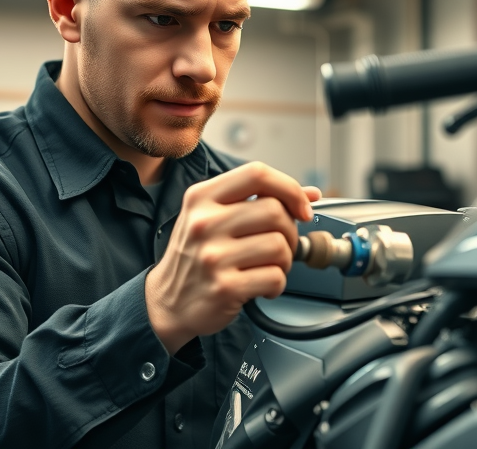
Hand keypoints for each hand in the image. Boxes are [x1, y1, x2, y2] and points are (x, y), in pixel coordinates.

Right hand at [144, 162, 321, 353]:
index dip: (290, 187)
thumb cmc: (195, 256)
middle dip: (290, 231)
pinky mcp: (224, 287)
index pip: (257, 173)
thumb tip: (310, 194)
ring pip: (279, 246)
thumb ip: (259, 200)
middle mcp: (204, 223)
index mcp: (202, 197)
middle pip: (275, 211)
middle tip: (280, 245)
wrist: (166, 302)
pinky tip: (262, 286)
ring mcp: (212, 256)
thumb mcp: (215, 217)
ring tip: (268, 266)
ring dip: (285, 261)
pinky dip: (277, 285)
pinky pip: (275, 277)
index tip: (301, 208)